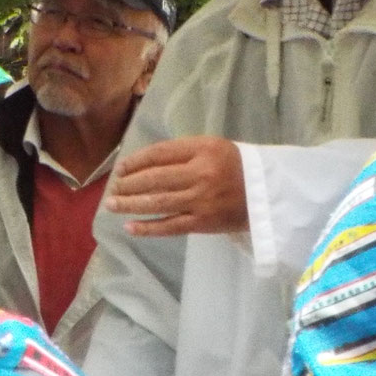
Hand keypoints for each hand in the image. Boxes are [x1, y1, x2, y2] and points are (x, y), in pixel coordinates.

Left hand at [105, 136, 247, 236]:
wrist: (264, 194)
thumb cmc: (234, 166)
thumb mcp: (212, 147)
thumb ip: (183, 152)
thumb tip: (145, 163)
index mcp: (202, 150)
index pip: (160, 154)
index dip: (136, 161)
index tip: (121, 168)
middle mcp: (200, 174)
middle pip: (155, 179)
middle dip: (128, 184)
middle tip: (111, 189)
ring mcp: (201, 201)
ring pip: (159, 203)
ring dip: (131, 205)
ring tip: (112, 206)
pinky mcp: (202, 223)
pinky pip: (170, 226)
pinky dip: (149, 228)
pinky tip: (130, 228)